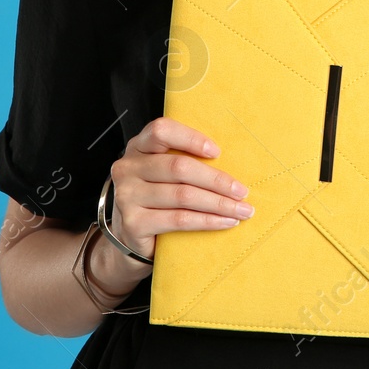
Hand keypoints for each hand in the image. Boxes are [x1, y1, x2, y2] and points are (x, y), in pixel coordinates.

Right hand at [103, 117, 254, 280]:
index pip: (162, 130)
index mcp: (138, 147)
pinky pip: (179, 219)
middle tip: (242, 191)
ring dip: (219, 204)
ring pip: (183, 195)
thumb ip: (184, 160)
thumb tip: (232, 162)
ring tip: (241, 210)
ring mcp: (127, 196)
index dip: (191, 138)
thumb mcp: (164, 173)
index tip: (218, 152)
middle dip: (217, 180)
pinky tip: (225, 222)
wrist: (132, 238)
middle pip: (179, 167)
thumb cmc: (158, 198)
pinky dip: (207, 221)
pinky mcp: (133, 223)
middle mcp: (127, 168)